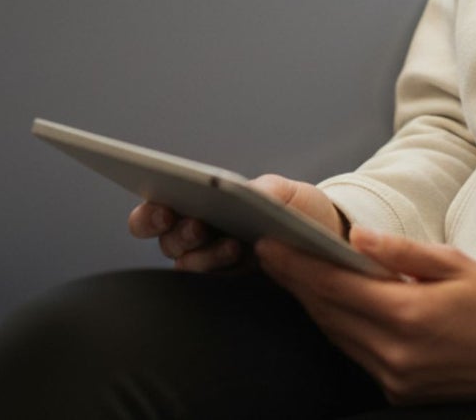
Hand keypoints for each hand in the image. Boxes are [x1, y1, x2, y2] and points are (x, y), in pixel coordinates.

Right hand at [127, 174, 346, 274]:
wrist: (325, 239)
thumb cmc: (297, 208)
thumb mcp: (284, 192)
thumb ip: (262, 189)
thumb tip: (241, 192)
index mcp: (199, 204)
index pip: (156, 211)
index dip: (150, 214)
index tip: (165, 209)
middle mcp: (198, 235)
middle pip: (167, 241)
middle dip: (181, 234)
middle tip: (200, 226)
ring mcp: (211, 263)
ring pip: (187, 265)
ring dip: (207, 255)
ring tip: (235, 244)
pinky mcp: (229, 285)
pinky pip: (211, 285)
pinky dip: (223, 272)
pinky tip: (243, 259)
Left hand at [257, 229, 475, 403]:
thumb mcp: (453, 262)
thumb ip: (401, 251)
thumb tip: (356, 236)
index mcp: (409, 315)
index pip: (337, 287)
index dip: (299, 266)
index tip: (271, 246)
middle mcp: (394, 352)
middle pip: (329, 312)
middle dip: (296, 281)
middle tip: (270, 253)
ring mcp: (393, 377)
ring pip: (337, 335)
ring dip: (312, 304)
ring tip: (290, 273)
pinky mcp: (396, 390)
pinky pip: (355, 353)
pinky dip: (337, 325)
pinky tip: (328, 304)